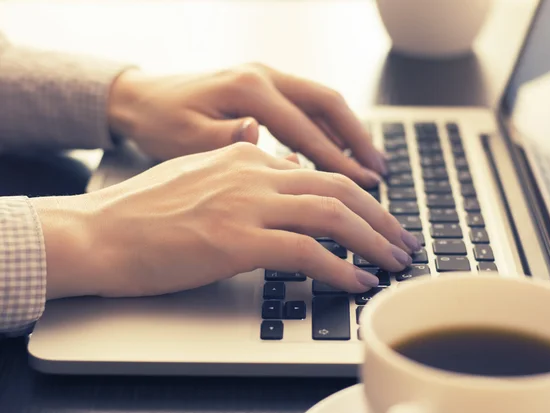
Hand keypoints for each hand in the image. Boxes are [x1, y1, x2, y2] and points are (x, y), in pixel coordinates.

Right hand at [33, 143, 418, 299]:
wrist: (98, 232)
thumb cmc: (143, 213)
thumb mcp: (202, 179)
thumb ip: (246, 178)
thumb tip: (287, 180)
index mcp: (244, 154)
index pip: (317, 171)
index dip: (355, 197)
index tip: (374, 218)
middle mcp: (252, 171)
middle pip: (337, 187)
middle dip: (378, 216)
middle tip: (401, 239)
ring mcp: (246, 203)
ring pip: (331, 214)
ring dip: (371, 240)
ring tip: (393, 262)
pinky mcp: (237, 240)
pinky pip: (307, 251)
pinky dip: (340, 268)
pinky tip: (357, 282)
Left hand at [107, 63, 386, 187]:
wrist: (137, 98)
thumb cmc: (158, 124)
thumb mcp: (186, 139)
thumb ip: (231, 143)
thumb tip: (273, 149)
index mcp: (249, 90)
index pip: (306, 129)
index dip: (338, 162)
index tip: (364, 188)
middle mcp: (264, 76)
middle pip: (328, 104)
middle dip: (358, 140)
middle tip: (380, 174)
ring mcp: (265, 77)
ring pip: (322, 102)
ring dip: (349, 133)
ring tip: (370, 165)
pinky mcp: (263, 86)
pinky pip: (306, 105)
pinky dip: (327, 129)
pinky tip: (337, 153)